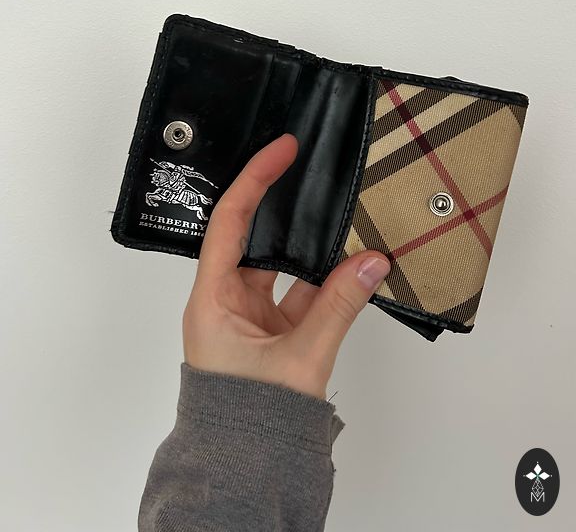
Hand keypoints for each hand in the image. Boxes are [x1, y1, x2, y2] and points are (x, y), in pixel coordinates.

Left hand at [182, 133, 390, 399]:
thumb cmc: (248, 421)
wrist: (244, 471)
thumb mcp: (300, 357)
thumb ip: (339, 306)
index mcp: (213, 299)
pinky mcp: (270, 334)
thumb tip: (370, 264)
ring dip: (313, 253)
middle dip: (285, 210)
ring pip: (284, 270)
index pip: (230, 222)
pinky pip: (299, 297)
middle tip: (308, 171)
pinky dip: (324, 285)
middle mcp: (226, 302)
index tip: (280, 151)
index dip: (253, 180)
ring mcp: (250, 318)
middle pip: (256, 239)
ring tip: (341, 220)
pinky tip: (351, 270)